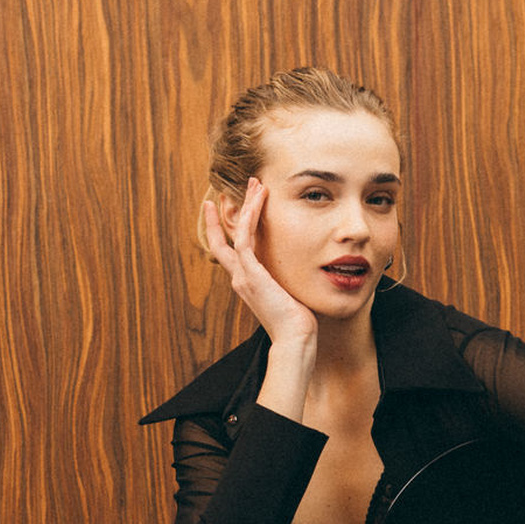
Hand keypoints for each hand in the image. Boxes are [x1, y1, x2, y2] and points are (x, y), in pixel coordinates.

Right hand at [203, 178, 316, 352]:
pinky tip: (258, 199)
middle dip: (230, 211)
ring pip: (237, 232)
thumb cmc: (297, 325)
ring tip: (255, 183)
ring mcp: (243, 276)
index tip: (229, 210)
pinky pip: (245, 237)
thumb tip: (299, 274)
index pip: (231, 252)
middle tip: (244, 187)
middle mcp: (240, 279)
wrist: (293, 340)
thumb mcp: (290, 297)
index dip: (227, 230)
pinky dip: (249, 216)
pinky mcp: (252, 273)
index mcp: (248, 284)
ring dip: (245, 205)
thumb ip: (287, 283)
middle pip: (225, 239)